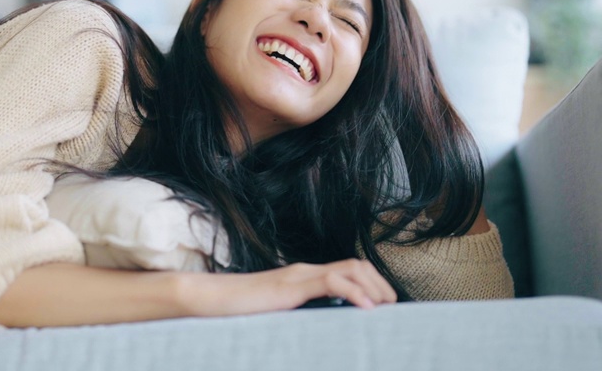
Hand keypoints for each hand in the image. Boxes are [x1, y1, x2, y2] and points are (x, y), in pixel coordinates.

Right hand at [182, 259, 397, 316]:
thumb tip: (319, 335)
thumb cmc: (238, 313)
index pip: (348, 270)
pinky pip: (330, 281)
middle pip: (356, 265)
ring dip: (373, 286)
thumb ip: (298, 319)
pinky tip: (366, 309)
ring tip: (384, 308)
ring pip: (349, 268)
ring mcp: (298, 276)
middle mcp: (304, 271)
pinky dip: (354, 292)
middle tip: (392, 309)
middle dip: (380, 283)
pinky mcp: (290, 287)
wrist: (209, 301)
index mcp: (303, 278)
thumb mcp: (277, 317)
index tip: (386, 307)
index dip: (373, 283)